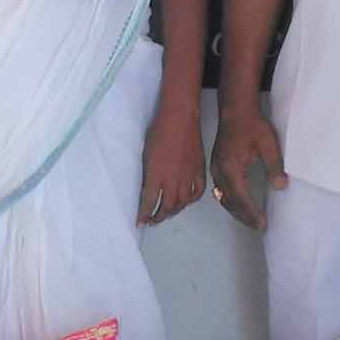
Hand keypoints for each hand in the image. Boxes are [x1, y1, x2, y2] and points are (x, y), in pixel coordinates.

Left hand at [138, 101, 205, 225]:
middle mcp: (173, 180)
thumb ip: (149, 174)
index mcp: (157, 175)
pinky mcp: (199, 171)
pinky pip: (197, 192)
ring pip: (182, 203)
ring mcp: (188, 176)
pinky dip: (191, 200)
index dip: (144, 214)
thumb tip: (149, 187)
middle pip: (167, 207)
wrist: (180, 118)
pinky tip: (185, 202)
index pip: (149, 202)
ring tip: (167, 214)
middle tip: (152, 220)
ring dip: (174, 211)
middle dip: (158, 217)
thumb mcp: (146, 154)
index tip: (140, 222)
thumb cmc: (159, 131)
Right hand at [209, 107, 286, 230]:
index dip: (251, 213)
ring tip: (250, 218)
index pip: (241, 198)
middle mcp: (219, 171)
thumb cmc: (253, 125)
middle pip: (229, 201)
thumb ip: (274, 166)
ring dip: (236, 210)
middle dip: (243, 216)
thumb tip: (280, 186)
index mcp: (231, 168)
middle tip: (258, 226)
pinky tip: (239, 202)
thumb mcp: (268, 145)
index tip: (262, 224)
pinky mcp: (216, 165)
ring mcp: (215, 168)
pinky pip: (220, 189)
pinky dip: (230, 200)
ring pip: (222, 197)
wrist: (235, 109)